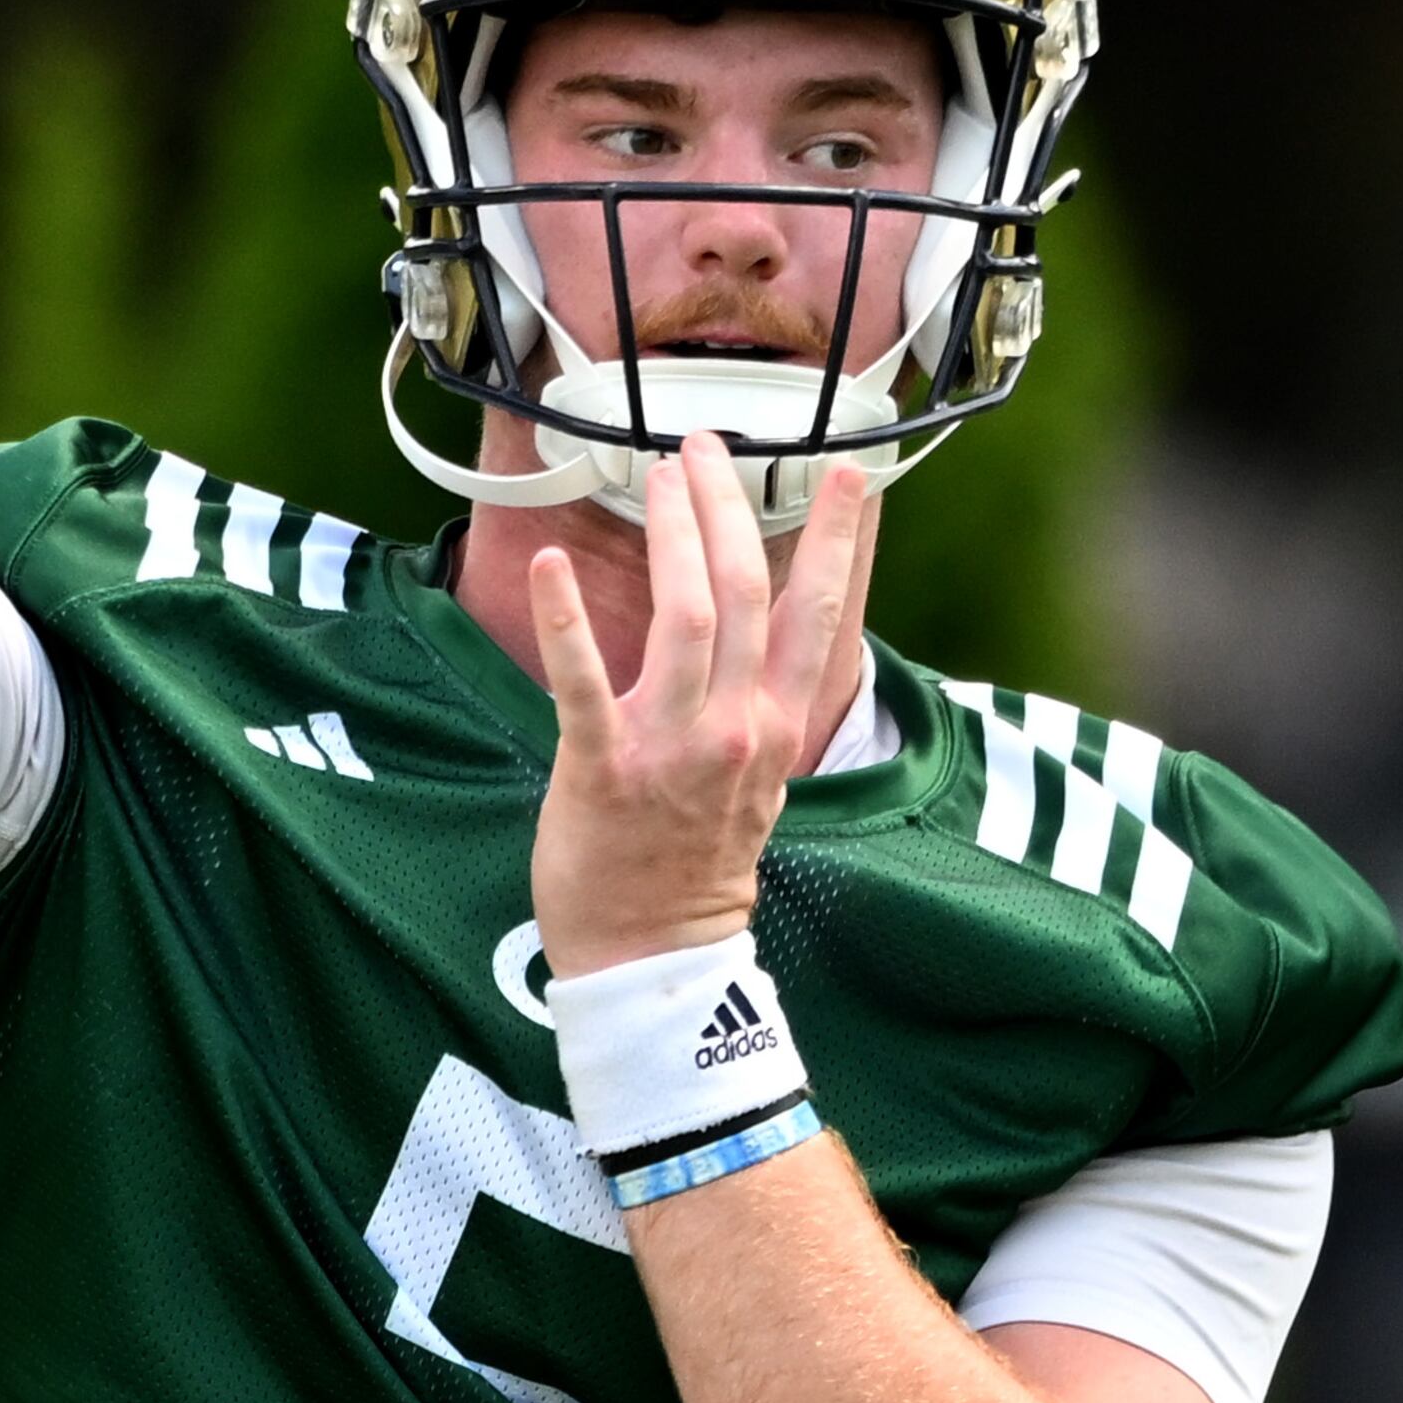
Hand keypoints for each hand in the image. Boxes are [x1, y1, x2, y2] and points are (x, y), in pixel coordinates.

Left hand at [527, 435, 869, 975]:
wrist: (653, 956)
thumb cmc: (698, 864)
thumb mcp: (762, 781)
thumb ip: (766, 705)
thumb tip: (770, 634)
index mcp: (776, 728)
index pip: (820, 617)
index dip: (839, 542)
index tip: (849, 476)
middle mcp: (736, 728)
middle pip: (746, 593)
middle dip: (729, 507)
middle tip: (704, 446)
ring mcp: (671, 746)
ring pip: (684, 616)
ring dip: (673, 534)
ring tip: (660, 473)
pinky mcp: (602, 765)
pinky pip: (584, 682)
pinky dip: (568, 619)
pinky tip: (554, 566)